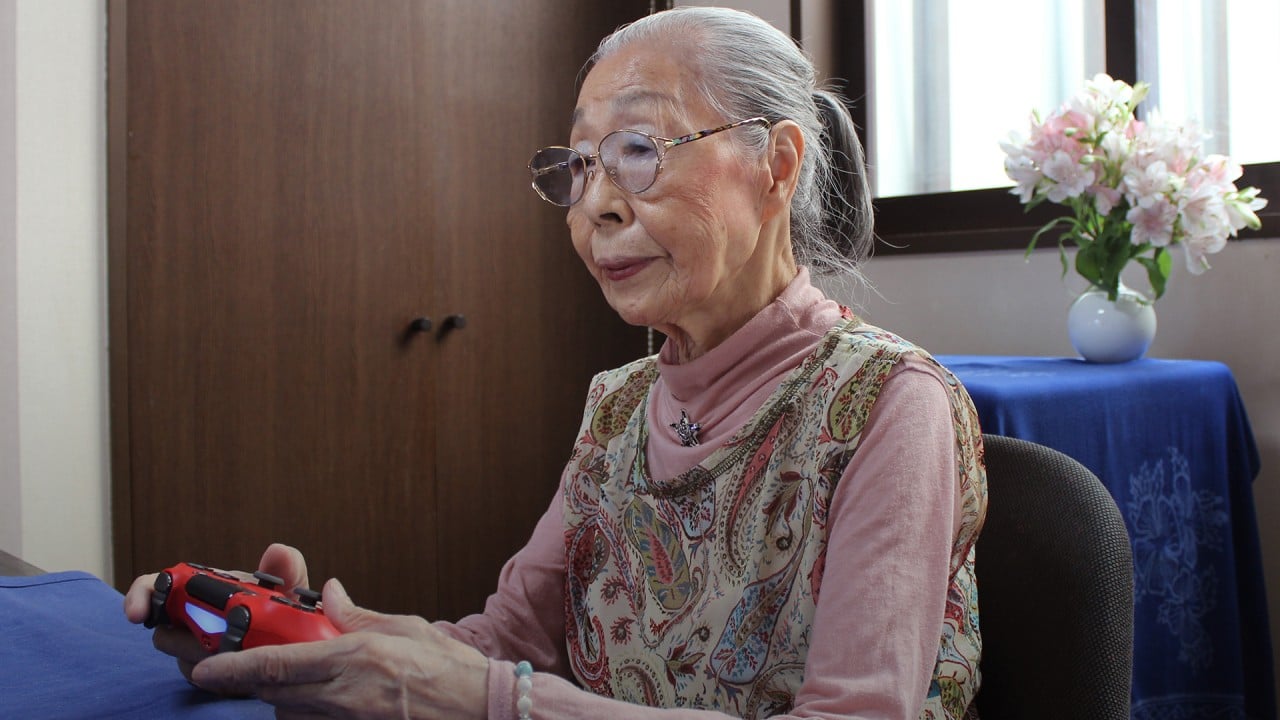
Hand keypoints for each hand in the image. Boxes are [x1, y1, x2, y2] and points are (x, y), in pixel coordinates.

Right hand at [122, 543, 310, 682]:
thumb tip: (277, 551)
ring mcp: (196, 650)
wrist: (293, 647)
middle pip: (164, 632)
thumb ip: (286, 570)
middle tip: (211, 642)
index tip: (136, 613)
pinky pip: (202, 678)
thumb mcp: (289, 589)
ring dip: (211, 657)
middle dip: (187, 640)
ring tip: (238, 651)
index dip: (141, 596)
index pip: (155, 586)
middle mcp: (192, 619)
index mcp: (204, 591)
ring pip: (184, 658)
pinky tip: (239, 669)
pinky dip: (221, 674)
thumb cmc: (284, 612)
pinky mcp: (207, 676)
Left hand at [190, 578, 488, 719]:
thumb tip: (329, 593)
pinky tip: (316, 700)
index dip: (232, 670)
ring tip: (288, 680)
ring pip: (290, 713)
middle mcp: (345, 696)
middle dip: (245, 682)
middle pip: (273, 693)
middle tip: (223, 670)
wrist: (482, 710)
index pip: (277, 665)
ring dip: (281, 698)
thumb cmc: (449, 670)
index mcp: (355, 659)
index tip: (203, 669)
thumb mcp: (404, 628)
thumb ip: (358, 614)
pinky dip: (305, 712)